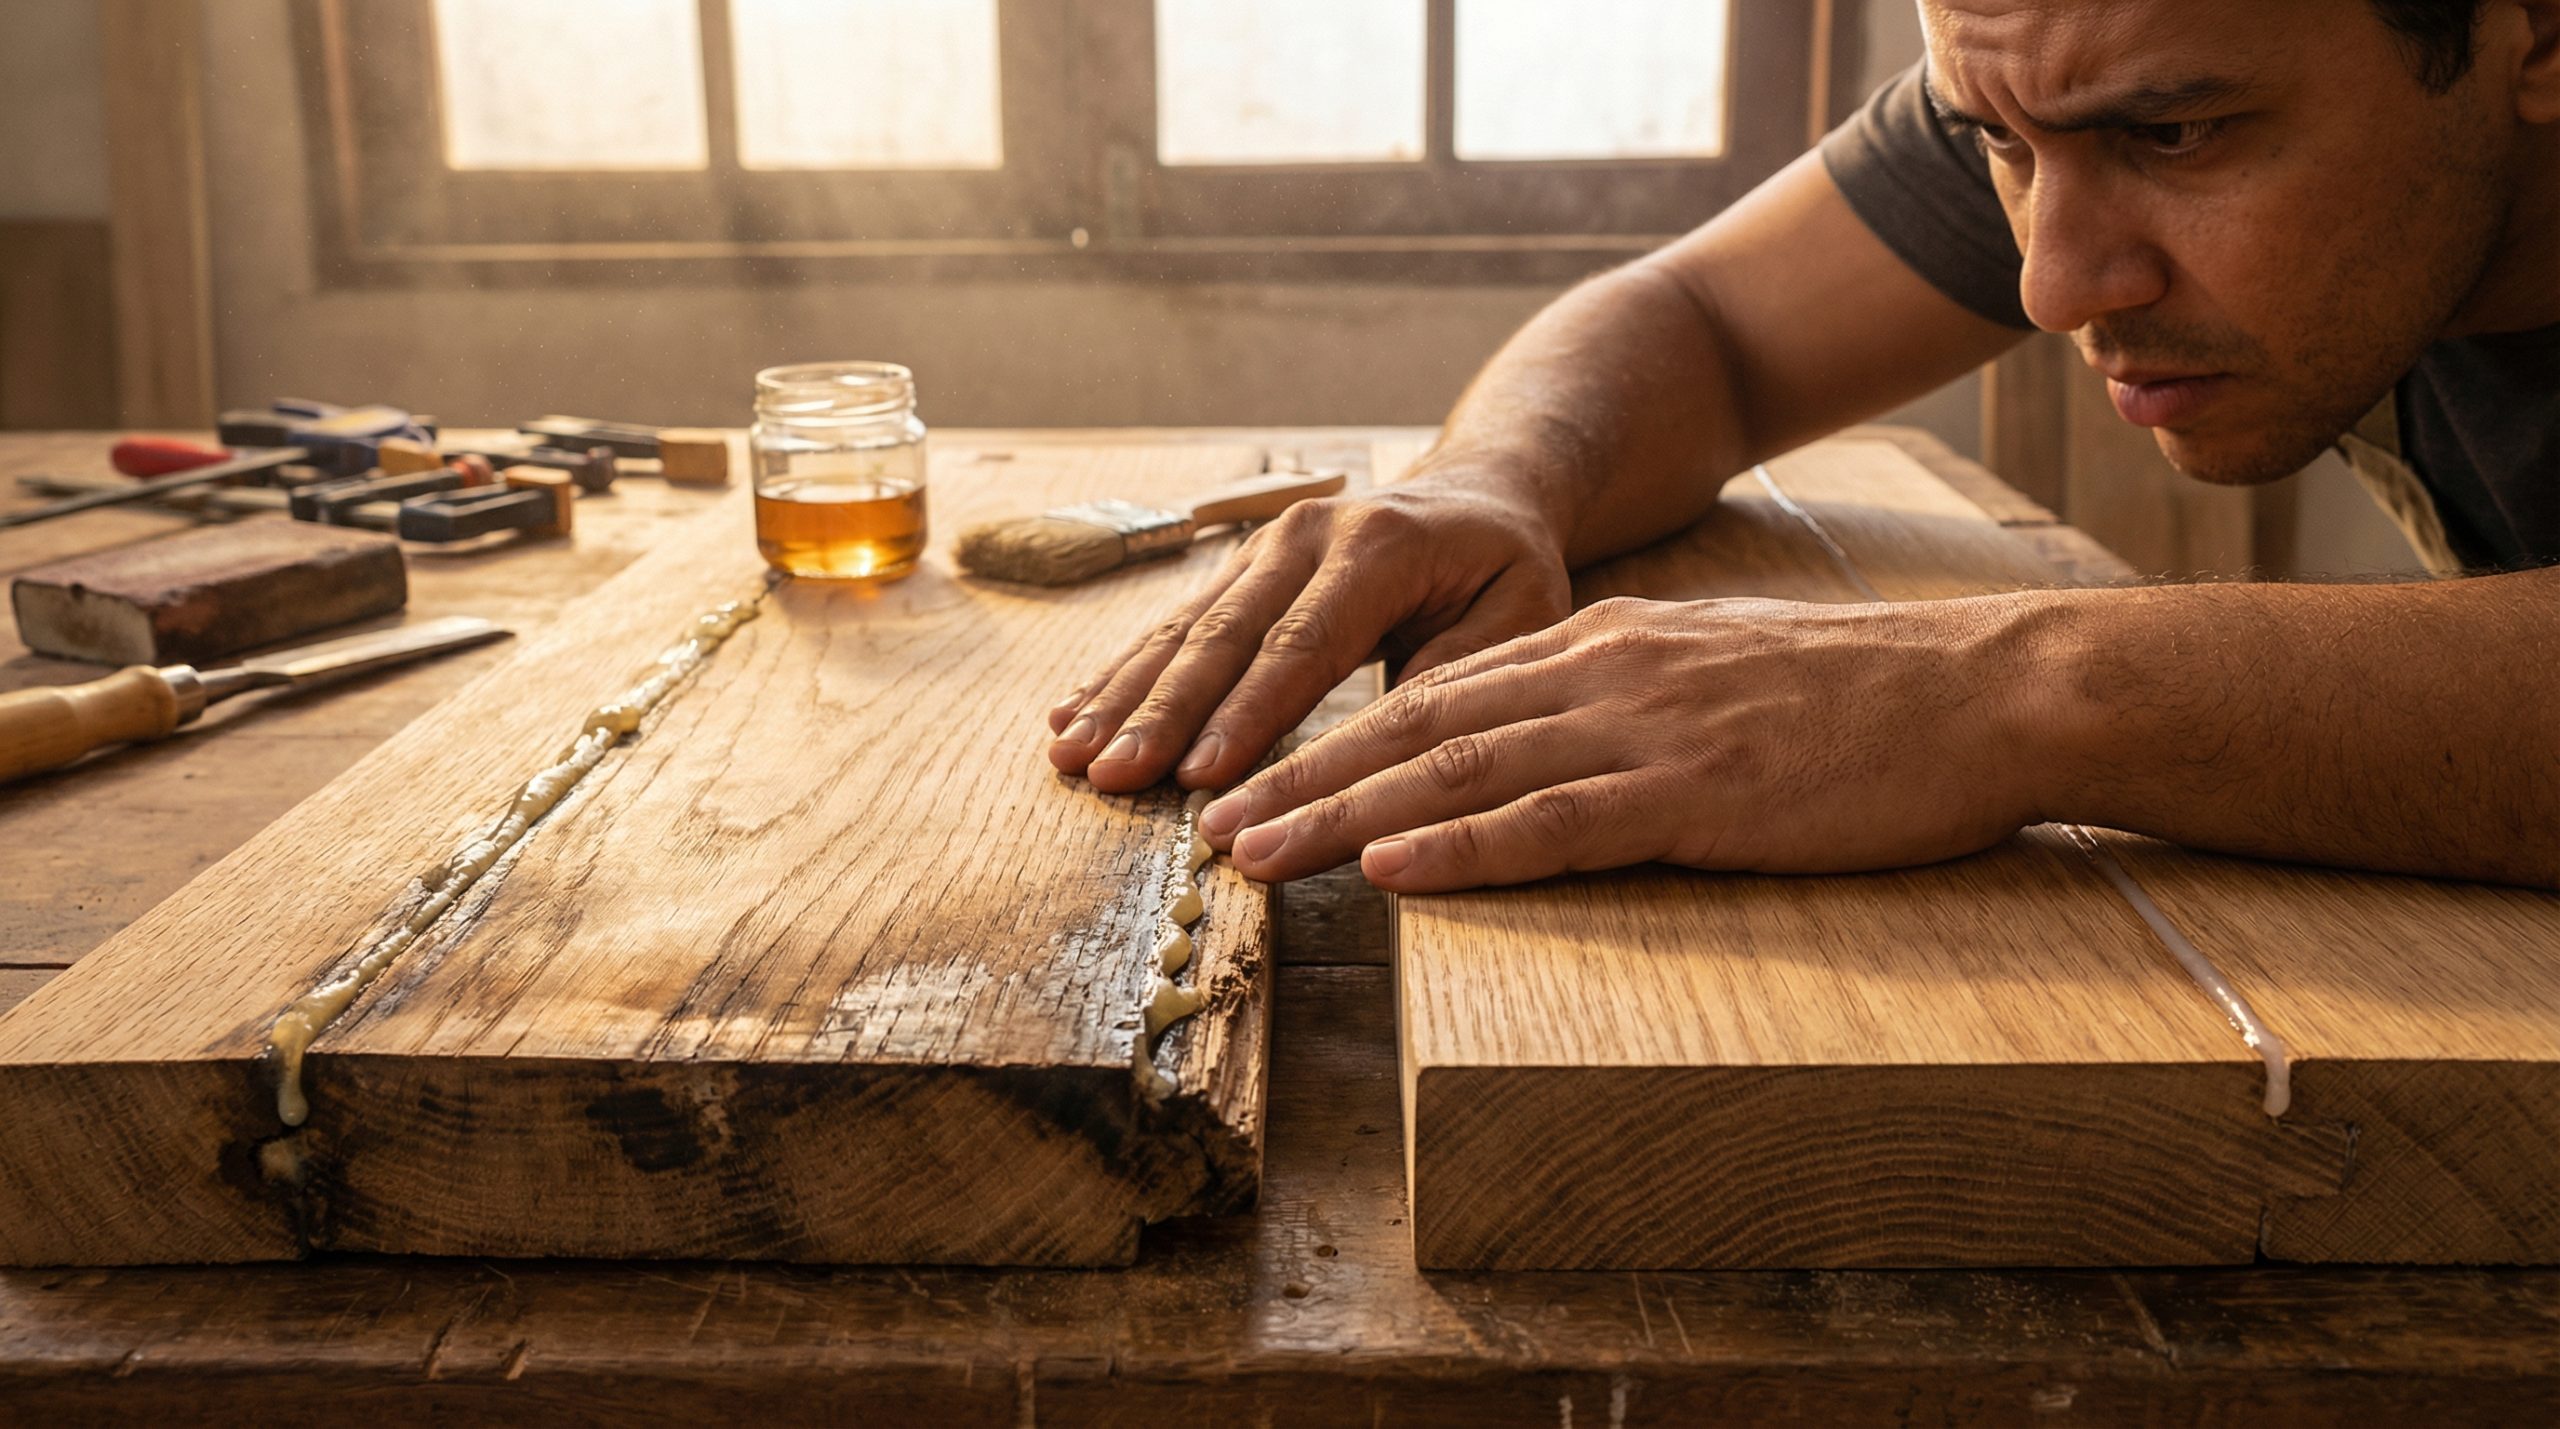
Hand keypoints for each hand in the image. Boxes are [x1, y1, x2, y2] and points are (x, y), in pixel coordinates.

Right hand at [1047, 468, 1571, 792]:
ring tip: (1070, 752)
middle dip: (1160, 714)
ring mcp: (1265, 544)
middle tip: (1111, 776)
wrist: (1479, 492)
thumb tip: (1385, 750)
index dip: (1248, 713)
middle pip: (1224, 637)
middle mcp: (1308, 535)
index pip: (1304, 644)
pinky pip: (1174, 623)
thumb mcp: (1518, 615)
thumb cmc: (1505, 568)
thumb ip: (1458, 675)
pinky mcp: (1240, 565)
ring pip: (1184, 628)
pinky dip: (1122, 671)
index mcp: (1380, 548)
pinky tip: (1072, 711)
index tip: (1200, 776)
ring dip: (1123, 695)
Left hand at [1196, 594, 2047, 890]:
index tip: (1257, 779)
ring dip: (1342, 817)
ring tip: (1253, 853)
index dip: (1333, 739)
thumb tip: (1548, 745)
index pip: (1437, 693)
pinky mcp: (1693, 792)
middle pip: (1416, 728)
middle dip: (1302, 775)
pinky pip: (1550, 821)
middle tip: (1208, 823)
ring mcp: (1644, 729)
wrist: (1985, 690)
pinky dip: (1458, 849)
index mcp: (1604, 647)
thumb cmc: (1862, 703)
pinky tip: (1386, 870)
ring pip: (1457, 773)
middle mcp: (1601, 673)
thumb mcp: (1717, 678)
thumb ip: (1626, 701)